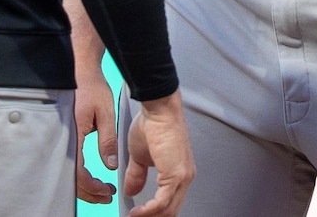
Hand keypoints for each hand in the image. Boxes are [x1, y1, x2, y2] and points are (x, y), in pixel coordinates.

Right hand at [73, 66, 117, 203]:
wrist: (79, 72)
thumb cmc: (91, 87)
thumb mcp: (105, 113)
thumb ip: (108, 140)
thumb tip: (111, 164)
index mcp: (74, 135)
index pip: (79, 173)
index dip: (92, 187)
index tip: (107, 191)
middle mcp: (65, 139)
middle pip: (72, 178)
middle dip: (89, 192)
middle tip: (106, 196)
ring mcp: (63, 139)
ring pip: (69, 173)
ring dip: (85, 186)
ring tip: (101, 190)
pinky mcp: (66, 137)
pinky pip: (70, 162)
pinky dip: (80, 174)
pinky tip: (90, 177)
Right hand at [125, 92, 194, 216]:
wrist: (158, 110)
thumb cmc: (153, 125)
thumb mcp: (139, 156)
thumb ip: (137, 175)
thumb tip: (131, 191)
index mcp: (179, 171)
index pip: (170, 201)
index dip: (154, 212)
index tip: (139, 215)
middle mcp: (185, 175)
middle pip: (171, 209)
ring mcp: (183, 176)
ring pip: (168, 209)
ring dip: (149, 216)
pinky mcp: (176, 175)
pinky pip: (162, 202)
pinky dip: (149, 210)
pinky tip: (137, 212)